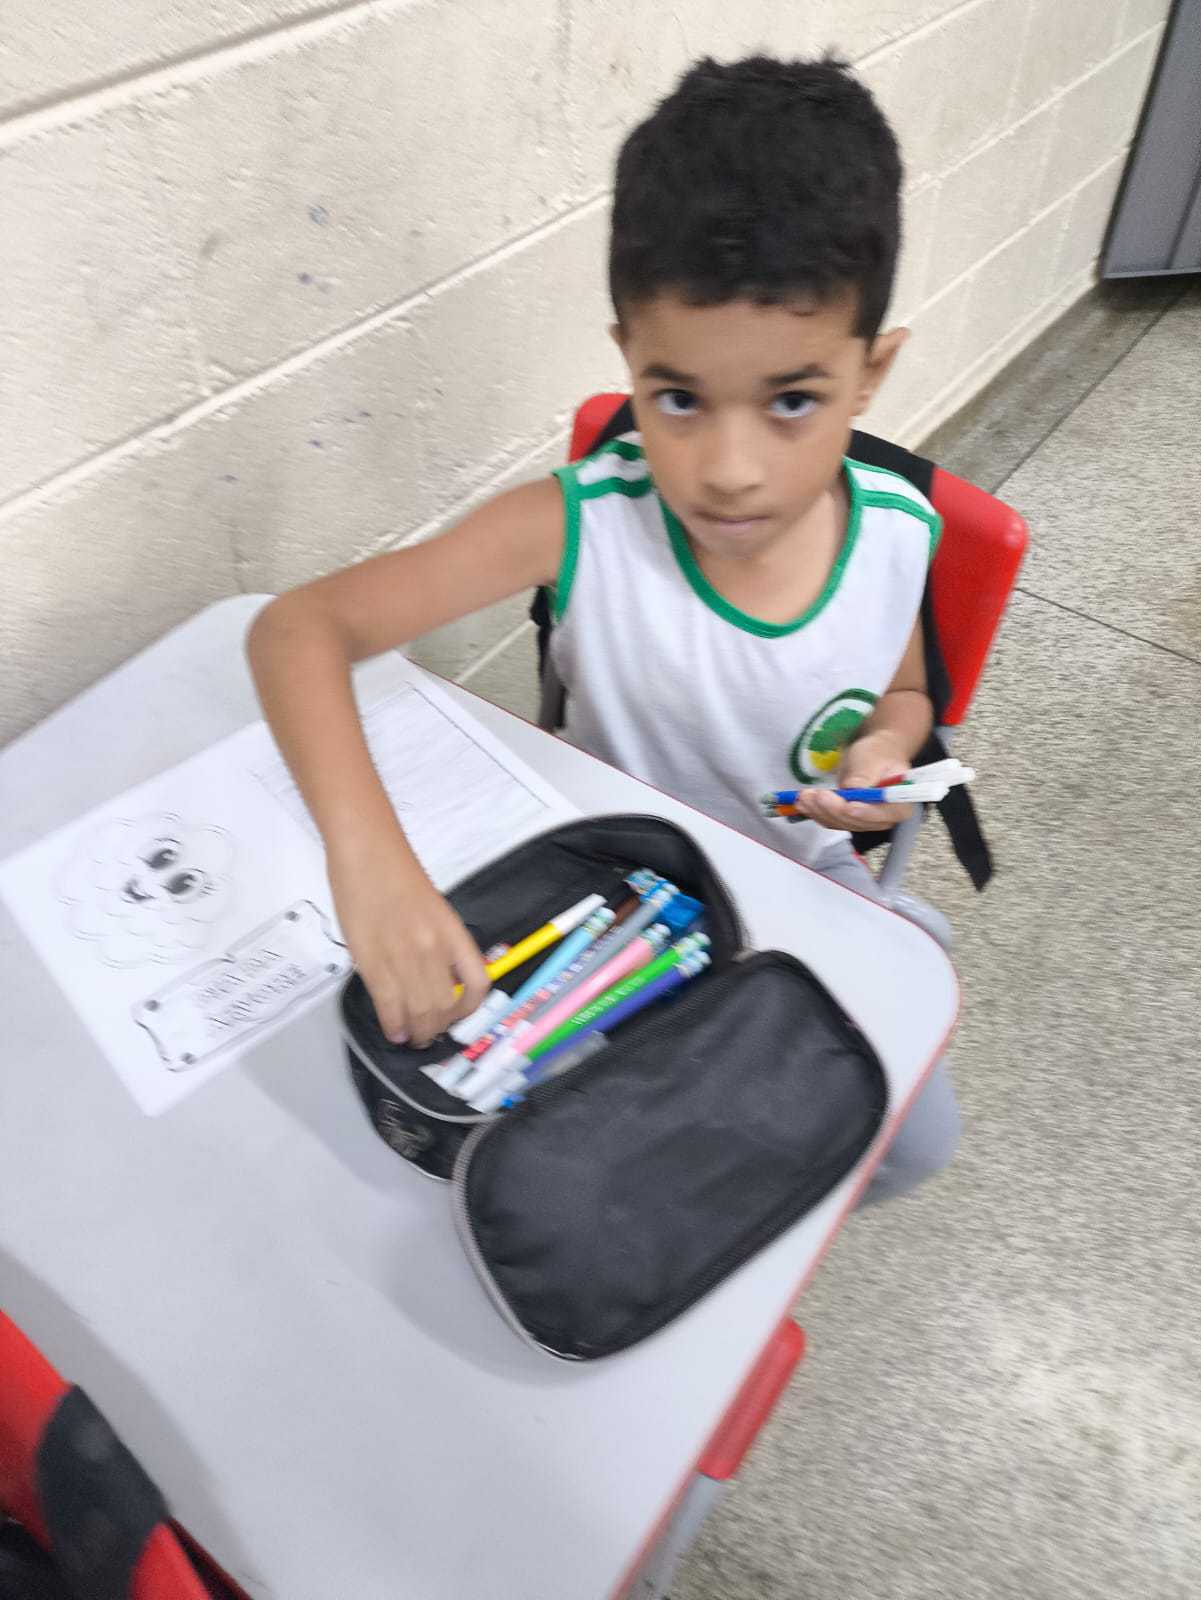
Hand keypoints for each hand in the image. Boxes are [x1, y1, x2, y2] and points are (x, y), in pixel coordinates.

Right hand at [328, 838, 489, 1046]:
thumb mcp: (434, 910)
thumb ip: (439, 943)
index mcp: (454, 934)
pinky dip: (393, 1026)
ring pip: (419, 1013)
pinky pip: (389, 1006)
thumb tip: (435, 977)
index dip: (471, 1009)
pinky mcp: (373, 962)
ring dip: (417, 1033)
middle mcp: (435, 950)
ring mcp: (404, 958)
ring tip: (413, 1039)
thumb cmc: (398, 874)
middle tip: (430, 1035)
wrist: (368, 852)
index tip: (459, 1016)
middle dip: (438, 1028)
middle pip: (445, 1006)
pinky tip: (394, 1031)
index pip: (478, 984)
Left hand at [791, 732, 914, 834]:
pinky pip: (831, 819)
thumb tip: (853, 790)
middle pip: (857, 821)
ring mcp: (864, 821)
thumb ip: (865, 775)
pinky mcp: (848, 819)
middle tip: (816, 794)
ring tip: (803, 796)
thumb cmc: (878, 753)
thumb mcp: (874, 758)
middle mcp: (883, 819)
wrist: (872, 755)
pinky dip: (815, 812)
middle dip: (834, 809)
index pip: (883, 814)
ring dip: (819, 811)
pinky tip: (802, 803)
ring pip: (840, 822)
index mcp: (900, 805)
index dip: (865, 812)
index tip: (848, 805)